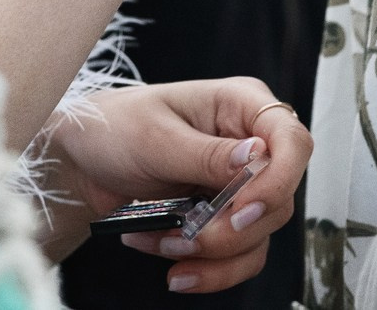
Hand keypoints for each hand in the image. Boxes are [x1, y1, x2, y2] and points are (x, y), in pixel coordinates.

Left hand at [48, 79, 310, 294]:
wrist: (84, 159)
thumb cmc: (115, 127)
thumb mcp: (154, 136)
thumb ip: (206, 153)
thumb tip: (257, 157)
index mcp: (240, 105)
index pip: (292, 141)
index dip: (280, 180)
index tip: (242, 209)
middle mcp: (249, 144)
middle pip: (278, 200)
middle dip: (231, 230)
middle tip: (187, 237)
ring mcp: (239, 184)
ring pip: (260, 236)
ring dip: (214, 254)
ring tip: (164, 247)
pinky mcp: (224, 217)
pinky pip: (238, 256)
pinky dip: (208, 270)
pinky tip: (174, 266)